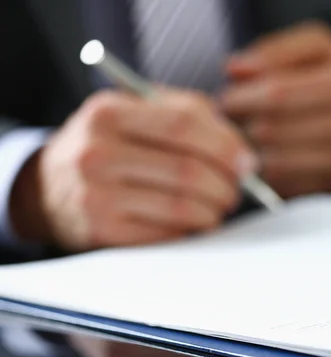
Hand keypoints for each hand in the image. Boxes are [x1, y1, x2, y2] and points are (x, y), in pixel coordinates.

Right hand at [11, 88, 255, 250]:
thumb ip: (191, 115)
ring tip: (217, 208)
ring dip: (213, 212)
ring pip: (181, 207)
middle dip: (226, 184)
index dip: (226, 146)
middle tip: (235, 191)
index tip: (247, 162)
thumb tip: (241, 155)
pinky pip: (166, 235)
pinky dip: (190, 231)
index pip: (185, 124)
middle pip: (188, 170)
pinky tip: (192, 223)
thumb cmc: (111, 145)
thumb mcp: (136, 111)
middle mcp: (96, 152)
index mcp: (109, 112)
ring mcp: (95, 195)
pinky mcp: (101, 232)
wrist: (49, 187)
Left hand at [220, 21, 330, 197]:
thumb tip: (234, 69)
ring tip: (253, 135)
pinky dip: (269, 171)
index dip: (241, 98)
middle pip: (271, 132)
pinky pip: (285, 186)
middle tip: (236, 119)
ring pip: (273, 164)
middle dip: (242, 125)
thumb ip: (275, 51)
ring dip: (252, 151)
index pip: (277, 95)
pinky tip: (272, 154)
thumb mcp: (320, 48)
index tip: (228, 98)